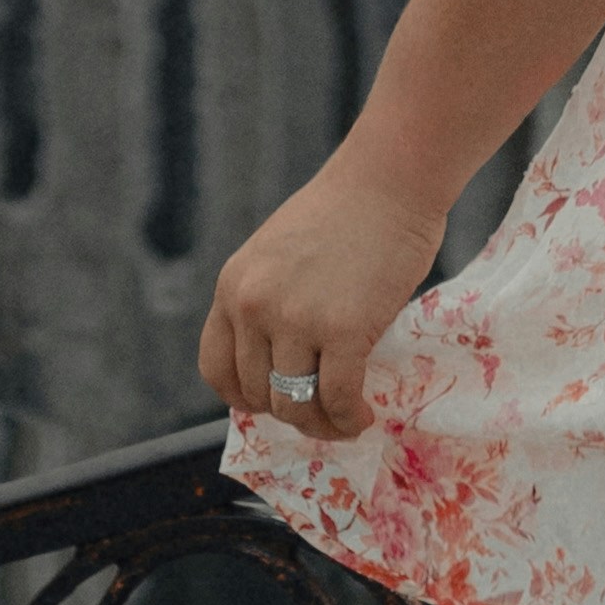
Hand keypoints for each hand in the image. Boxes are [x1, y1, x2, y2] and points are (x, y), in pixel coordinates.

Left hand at [204, 132, 449, 446]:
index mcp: (232, 286)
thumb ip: (269, 302)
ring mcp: (295, 319)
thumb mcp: (279, 254)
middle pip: (257, 394)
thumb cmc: (345, 212)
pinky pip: (336, 399)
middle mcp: (253, 306)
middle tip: (323, 411)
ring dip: (320, 424)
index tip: (275, 400)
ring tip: (345, 420)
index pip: (216, 369)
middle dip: (290, 412)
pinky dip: (348, 419)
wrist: (389, 180)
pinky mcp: (342, 329)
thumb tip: (280, 367)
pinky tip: (365, 415)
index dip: (244, 397)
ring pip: (294, 405)